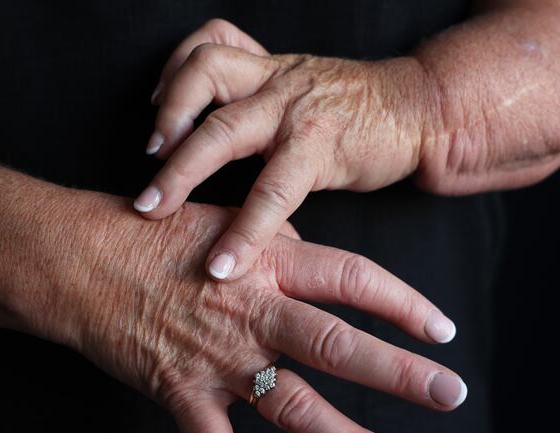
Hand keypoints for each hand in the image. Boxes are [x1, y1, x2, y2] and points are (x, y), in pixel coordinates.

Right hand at [44, 195, 462, 432]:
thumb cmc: (161, 233)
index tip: (443, 329)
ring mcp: (219, 357)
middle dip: (397, 372)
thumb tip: (327, 264)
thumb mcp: (231, 221)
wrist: (85, 258)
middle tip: (450, 393)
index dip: (402, 303)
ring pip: (291, 404)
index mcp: (270, 263)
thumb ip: (284, 243)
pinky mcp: (181, 390)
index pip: (352, 280)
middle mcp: (253, 312)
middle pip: (335, 344)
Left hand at [134, 19, 433, 280]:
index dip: (173, 75)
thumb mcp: (304, 86)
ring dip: (182, 171)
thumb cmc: (357, 109)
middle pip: (203, 81)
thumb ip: (260, 97)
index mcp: (269, 68)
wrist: (420, 112)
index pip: (210, 45)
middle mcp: (276, 81)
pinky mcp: (320, 149)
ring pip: (225, 129)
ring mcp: (296, 111)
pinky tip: (227, 261)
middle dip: (163, 126)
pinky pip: (273, 189)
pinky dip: (246, 229)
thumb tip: (208, 129)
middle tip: (139, 172)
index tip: (154, 113)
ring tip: (155, 210)